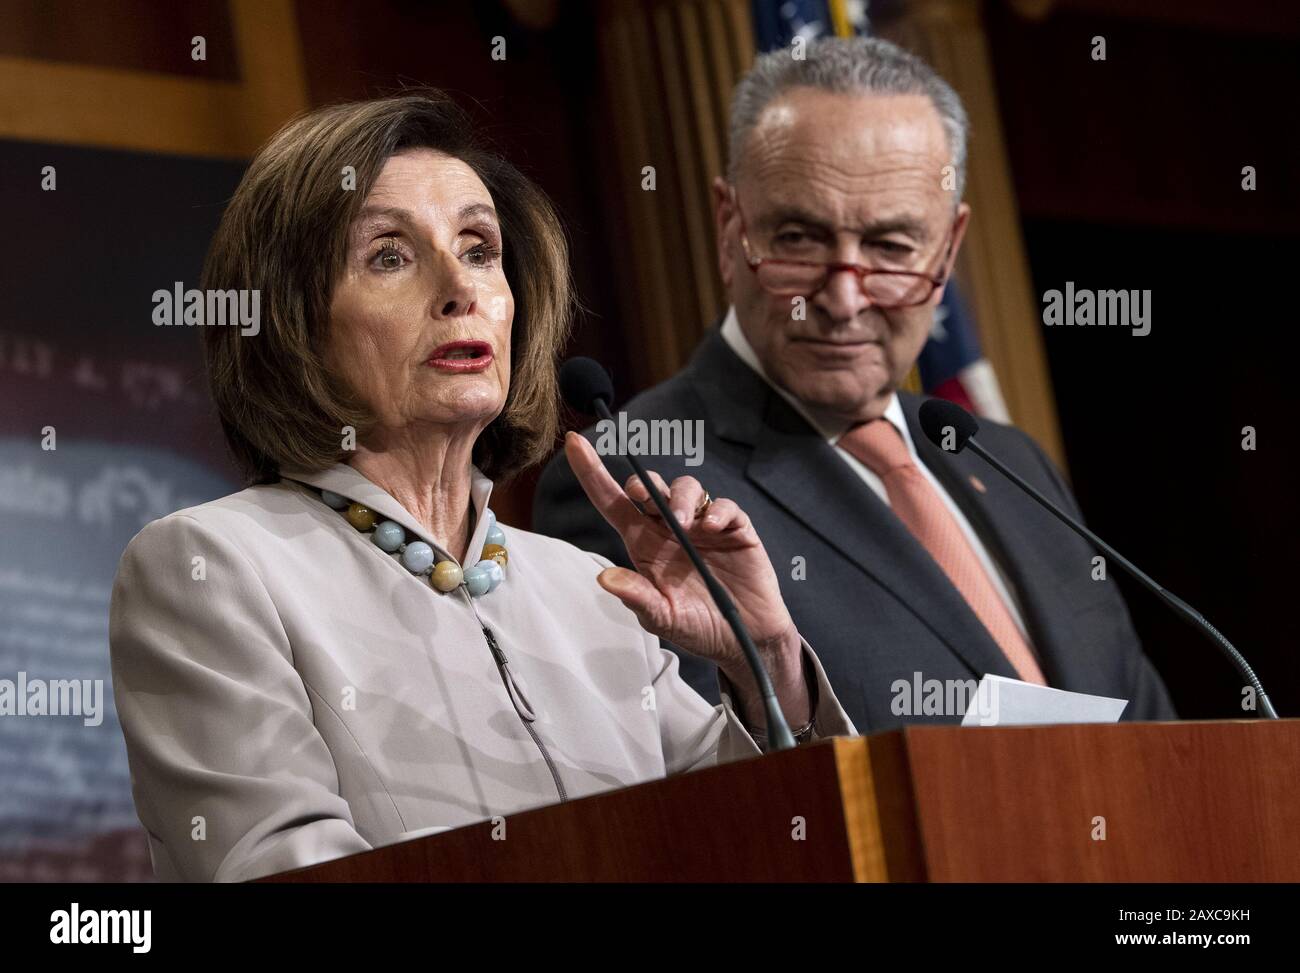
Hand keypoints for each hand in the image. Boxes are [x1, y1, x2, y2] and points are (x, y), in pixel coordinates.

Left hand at [563, 432, 799, 675]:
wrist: (744, 638)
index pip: (612, 502)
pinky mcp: (735, 530)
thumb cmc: (698, 627)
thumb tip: (604, 578)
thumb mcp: (662, 618)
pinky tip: (713, 527)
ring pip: (686, 488)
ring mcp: (703, 526)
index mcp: (644, 544)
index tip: (575, 444)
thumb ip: (637, 597)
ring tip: (685, 525)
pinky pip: (724, 507)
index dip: (592, 472)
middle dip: (641, 483)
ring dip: (681, 499)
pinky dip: (718, 511)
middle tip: (640, 495)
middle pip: (649, 488)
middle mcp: (669, 529)